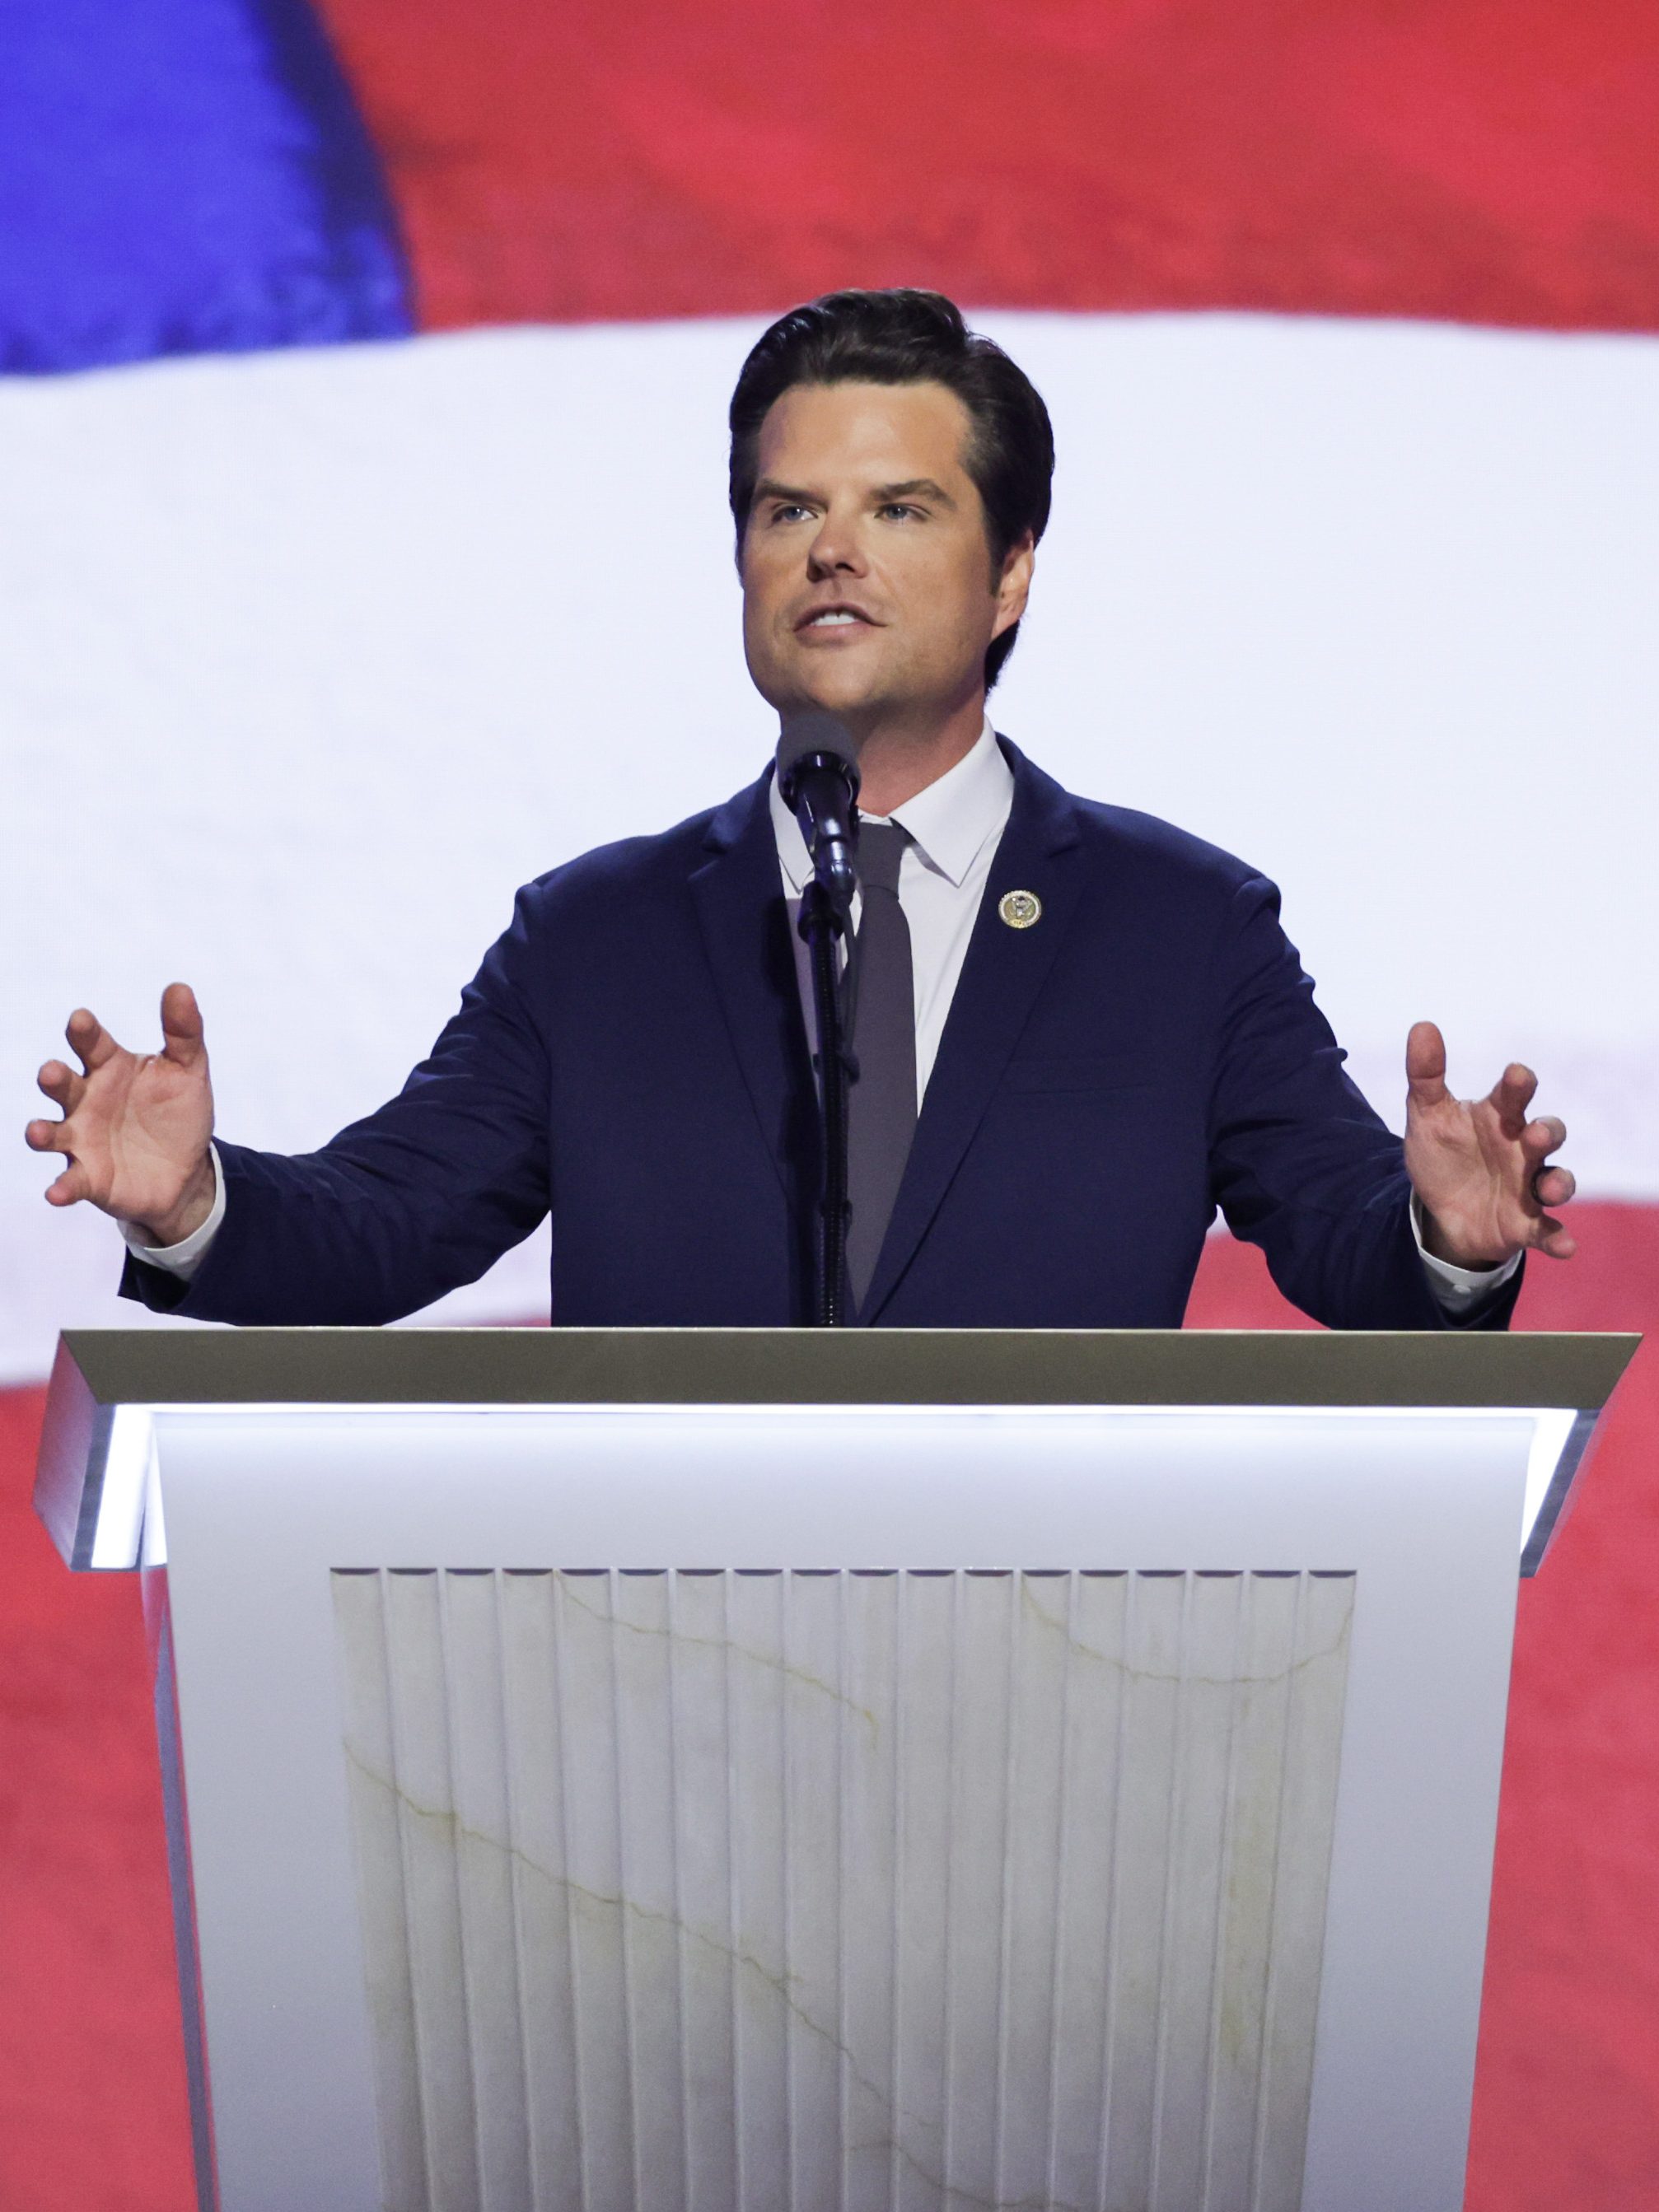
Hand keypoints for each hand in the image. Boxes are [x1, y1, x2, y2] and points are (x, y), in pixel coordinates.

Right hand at [25, 983, 216, 1246]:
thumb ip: (184, 1032)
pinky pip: (69, 1180)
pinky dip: (62, 1186)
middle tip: (52, 1073)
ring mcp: (82, 1139)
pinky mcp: (89, 1177)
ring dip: (40, 1132)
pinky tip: (57, 1192)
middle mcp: (87, 1100)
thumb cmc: (178, 1113)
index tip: (81, 1021)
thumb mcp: (188, 1071)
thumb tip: (180, 987)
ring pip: (51, 1131)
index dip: (84, 1032)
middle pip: (62, 1084)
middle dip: (53, 1077)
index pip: (92, 1043)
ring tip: (38, 1133)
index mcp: (110, 1068)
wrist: (188, 1170)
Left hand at [1403, 1019, 1575, 1268]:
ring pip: (1556, 1181)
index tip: (1517, 1075)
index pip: (1515, 1095)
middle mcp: (1521, 1149)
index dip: (1519, 1085)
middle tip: (1537, 1133)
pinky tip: (1565, 1246)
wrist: (1438, 1207)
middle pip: (1547, 1135)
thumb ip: (1425, 1075)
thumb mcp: (1426, 1115)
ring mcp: (1527, 1186)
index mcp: (1498, 1118)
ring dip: (1558, 1184)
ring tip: (1549, 1188)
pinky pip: (1548, 1230)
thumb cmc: (1443, 1153)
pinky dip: (1557, 1237)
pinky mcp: (1525, 1223)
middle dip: (1546, 1133)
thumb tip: (1422, 1026)